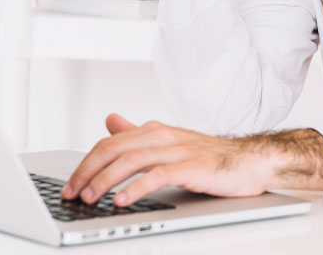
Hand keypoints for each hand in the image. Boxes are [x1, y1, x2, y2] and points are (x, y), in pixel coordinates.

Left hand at [61, 114, 322, 205]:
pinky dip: (136, 188)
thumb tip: (110, 121)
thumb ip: (138, 133)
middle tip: (72, 193)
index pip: (109, 143)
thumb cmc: (211, 156)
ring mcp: (177, 150)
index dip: (86, 163)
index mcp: (155, 130)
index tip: (70, 184)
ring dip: (105, 180)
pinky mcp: (191, 166)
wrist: (251, 160)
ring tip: (90, 198)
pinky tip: (122, 201)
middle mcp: (163, 135)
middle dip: (88, 172)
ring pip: (131, 160)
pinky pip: (157, 175)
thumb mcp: (169, 141)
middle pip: (114, 149)